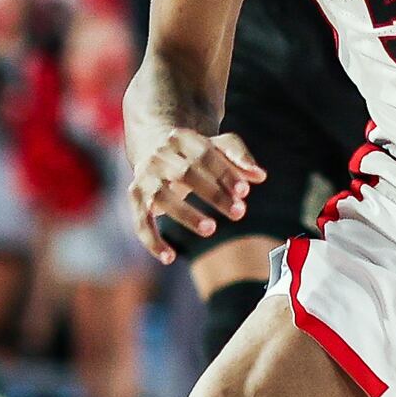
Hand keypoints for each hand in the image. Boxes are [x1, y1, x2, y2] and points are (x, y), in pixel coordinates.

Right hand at [127, 126, 264, 262]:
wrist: (155, 149)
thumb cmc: (195, 153)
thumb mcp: (217, 147)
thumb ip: (239, 158)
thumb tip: (260, 176)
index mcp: (181, 138)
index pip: (205, 154)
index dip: (225, 173)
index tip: (245, 193)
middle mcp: (159, 155)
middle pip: (185, 173)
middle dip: (213, 194)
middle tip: (239, 214)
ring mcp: (145, 176)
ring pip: (162, 196)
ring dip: (187, 214)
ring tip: (211, 230)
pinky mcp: (135, 197)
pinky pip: (140, 221)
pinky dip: (152, 241)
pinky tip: (169, 258)